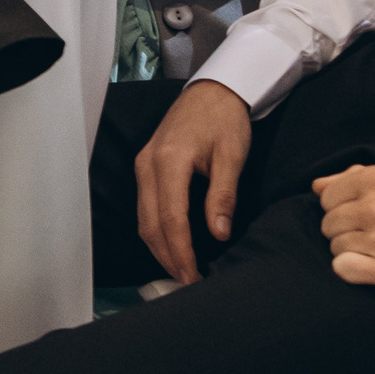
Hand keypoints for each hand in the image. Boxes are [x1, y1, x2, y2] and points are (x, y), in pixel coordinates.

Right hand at [133, 80, 251, 283]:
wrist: (212, 89)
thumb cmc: (225, 120)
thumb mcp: (232, 156)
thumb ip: (222, 195)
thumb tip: (218, 234)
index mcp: (168, 161)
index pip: (171, 219)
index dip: (182, 253)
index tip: (195, 278)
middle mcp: (147, 165)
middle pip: (150, 224)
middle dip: (168, 258)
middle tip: (189, 283)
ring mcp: (142, 165)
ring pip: (143, 218)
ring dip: (160, 248)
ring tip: (182, 271)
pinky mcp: (145, 166)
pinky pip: (145, 206)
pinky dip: (157, 231)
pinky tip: (173, 244)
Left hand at [314, 165, 374, 304]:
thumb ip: (356, 179)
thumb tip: (317, 186)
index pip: (327, 196)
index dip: (341, 210)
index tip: (362, 218)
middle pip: (328, 224)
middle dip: (347, 232)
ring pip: (335, 247)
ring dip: (354, 253)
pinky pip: (343, 269)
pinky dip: (354, 272)